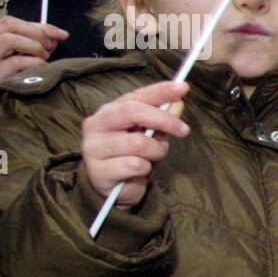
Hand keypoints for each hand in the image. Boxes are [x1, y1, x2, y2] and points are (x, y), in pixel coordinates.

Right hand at [0, 17, 64, 117]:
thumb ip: (18, 50)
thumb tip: (51, 41)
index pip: (10, 22)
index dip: (39, 25)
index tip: (60, 34)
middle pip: (10, 25)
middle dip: (37, 32)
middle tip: (52, 46)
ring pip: (10, 39)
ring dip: (33, 46)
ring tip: (43, 58)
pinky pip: (14, 63)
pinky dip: (33, 63)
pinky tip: (40, 68)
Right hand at [81, 80, 188, 209]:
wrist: (116, 189)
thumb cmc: (134, 156)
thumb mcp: (153, 135)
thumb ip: (163, 118)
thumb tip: (178, 102)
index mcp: (110, 111)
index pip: (136, 96)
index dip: (160, 91)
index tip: (183, 88)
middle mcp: (97, 124)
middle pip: (132, 112)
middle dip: (164, 120)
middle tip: (184, 130)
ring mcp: (93, 147)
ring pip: (138, 143)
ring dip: (156, 152)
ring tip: (153, 158)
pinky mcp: (97, 170)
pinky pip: (134, 165)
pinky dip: (145, 169)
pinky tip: (139, 172)